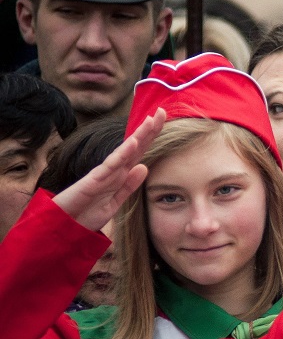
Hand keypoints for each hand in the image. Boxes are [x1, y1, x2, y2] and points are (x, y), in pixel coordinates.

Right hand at [54, 109, 165, 231]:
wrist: (63, 228)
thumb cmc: (86, 214)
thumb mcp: (115, 202)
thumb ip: (129, 186)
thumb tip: (144, 167)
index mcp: (120, 175)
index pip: (139, 152)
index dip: (151, 137)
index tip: (163, 120)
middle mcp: (113, 171)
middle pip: (135, 146)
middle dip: (149, 129)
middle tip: (162, 110)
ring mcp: (104, 174)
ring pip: (125, 151)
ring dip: (139, 135)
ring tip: (152, 120)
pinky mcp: (93, 180)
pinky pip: (110, 165)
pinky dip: (122, 153)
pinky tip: (133, 142)